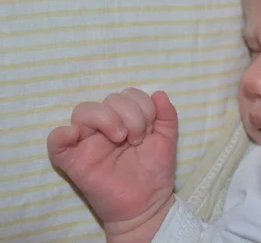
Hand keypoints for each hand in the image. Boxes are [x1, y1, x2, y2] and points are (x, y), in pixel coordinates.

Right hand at [47, 88, 177, 239]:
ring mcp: (87, 141)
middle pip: (108, 99)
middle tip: (138, 139)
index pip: (127, 94)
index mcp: (125, 119)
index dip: (142, 106)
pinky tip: (78, 136)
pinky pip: (56, 140)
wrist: (146, 204)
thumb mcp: (167, 139)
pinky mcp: (72, 160)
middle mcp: (104, 126)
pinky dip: (63, 134)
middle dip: (130, 114)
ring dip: (107, 119)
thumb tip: (159, 93)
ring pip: (83, 111)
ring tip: (121, 139)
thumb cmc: (154, 171)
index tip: (150, 130)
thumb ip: (166, 115)